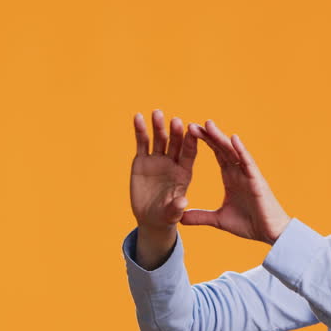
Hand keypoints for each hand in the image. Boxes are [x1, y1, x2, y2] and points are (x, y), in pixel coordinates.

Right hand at [129, 109, 197, 236]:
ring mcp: (157, 159)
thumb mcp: (172, 214)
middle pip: (175, 143)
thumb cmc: (166, 217)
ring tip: (157, 113)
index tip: (193, 130)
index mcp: (184, 172)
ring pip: (159, 139)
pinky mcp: (142, 160)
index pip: (189, 154)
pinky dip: (140, 130)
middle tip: (175, 121)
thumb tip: (183, 202)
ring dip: (158, 126)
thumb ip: (176, 208)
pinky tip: (138, 117)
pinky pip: (142, 143)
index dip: (191, 142)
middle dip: (175, 132)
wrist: (150, 218)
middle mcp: (172, 162)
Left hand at [182, 119, 291, 244]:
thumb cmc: (249, 224)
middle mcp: (239, 172)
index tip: (189, 131)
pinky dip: (241, 151)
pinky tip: (233, 138)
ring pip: (233, 152)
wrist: (270, 234)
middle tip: (192, 125)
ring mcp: (248, 175)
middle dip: (208, 136)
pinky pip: (248, 163)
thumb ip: (201, 217)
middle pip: (222, 149)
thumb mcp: (219, 220)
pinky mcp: (257, 181)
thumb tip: (180, 219)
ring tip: (208, 125)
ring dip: (221, 138)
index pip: (217, 154)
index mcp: (230, 177)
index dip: (205, 142)